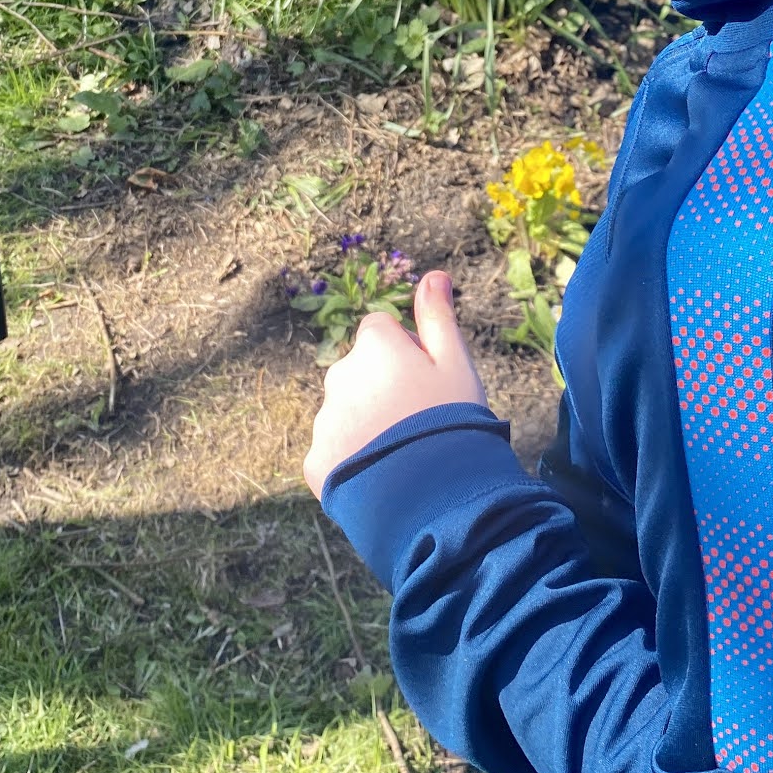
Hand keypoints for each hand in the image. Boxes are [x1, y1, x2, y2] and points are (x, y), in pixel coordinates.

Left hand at [304, 270, 486, 497]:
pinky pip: (334, 453)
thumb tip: (434, 274)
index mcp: (373, 345)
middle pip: (360, 372)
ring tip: (402, 456)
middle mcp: (339, 374)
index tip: (427, 382)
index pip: (382, 330)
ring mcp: (324, 420)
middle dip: (381, 388)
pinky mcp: (315, 462)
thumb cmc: (452, 421)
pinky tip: (382, 478)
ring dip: (367, 425)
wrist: (432, 497)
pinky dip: (352, 461)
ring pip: (346, 412)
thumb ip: (439, 318)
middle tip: (417, 423)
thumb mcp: (457, 365)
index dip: (408, 353)